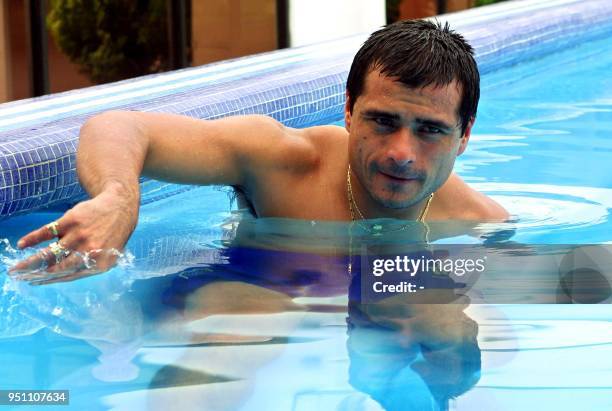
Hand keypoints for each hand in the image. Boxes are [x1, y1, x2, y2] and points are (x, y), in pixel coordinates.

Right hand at [9, 187, 138, 284]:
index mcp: (100, 263)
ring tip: (18, 268)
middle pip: (59, 266)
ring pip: (51, 252)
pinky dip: (33, 238)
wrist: (120, 206)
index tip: (37, 283)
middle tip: (24, 279)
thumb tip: (64, 274)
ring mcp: (80, 235)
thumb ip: (91, 265)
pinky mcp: (72, 220)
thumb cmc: (113, 233)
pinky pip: (48, 232)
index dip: (52, 279)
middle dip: (39, 274)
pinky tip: (22, 244)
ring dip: (31, 262)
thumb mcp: (111, 254)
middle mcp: (89, 251)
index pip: (71, 275)